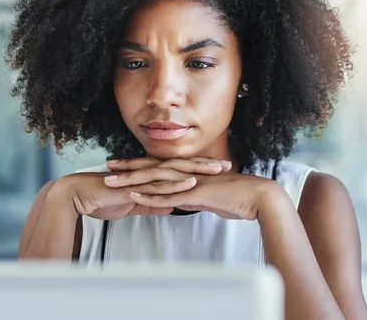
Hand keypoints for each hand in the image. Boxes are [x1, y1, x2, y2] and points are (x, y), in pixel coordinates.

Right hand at [61, 157, 230, 219]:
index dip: (200, 170)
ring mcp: (143, 178)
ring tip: (217, 169)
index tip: (220, 172)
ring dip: (197, 170)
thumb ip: (154, 203)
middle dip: (206, 165)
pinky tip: (192, 183)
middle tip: (229, 166)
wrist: (79, 197)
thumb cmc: (105, 198)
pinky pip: (159, 185)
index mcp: (150, 176)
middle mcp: (149, 173)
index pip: (180, 170)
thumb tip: (171, 206)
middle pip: (183, 166)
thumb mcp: (136, 203)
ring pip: (175, 172)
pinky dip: (176, 184)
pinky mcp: (135, 186)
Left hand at [104, 165, 283, 219]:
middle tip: (107, 166)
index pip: (161, 167)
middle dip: (129, 167)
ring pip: (156, 180)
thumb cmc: (239, 198)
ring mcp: (191, 182)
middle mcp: (188, 173)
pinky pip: (169, 195)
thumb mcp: (212, 198)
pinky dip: (150, 195)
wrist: (259, 197)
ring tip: (111, 181)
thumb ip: (197, 197)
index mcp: (191, 173)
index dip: (141, 166)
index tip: (122, 165)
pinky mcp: (197, 194)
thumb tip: (186, 201)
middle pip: (153, 168)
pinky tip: (133, 195)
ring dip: (132, 180)